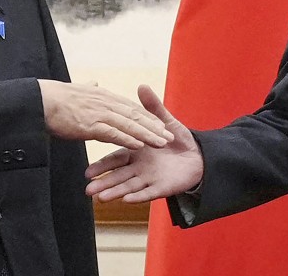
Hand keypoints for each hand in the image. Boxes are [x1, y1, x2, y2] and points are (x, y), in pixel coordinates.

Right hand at [38, 80, 173, 148]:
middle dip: (154, 127)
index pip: (131, 108)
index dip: (147, 117)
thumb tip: (94, 83)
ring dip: (147, 134)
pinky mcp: (90, 125)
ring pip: (129, 124)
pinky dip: (127, 139)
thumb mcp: (77, 91)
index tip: (160, 124)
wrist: (39, 101)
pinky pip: (113, 133)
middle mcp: (106, 103)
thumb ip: (89, 89)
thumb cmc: (55, 98)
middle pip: (135, 116)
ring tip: (162, 143)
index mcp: (104, 96)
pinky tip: (139, 146)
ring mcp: (99, 113)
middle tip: (170, 136)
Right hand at [85, 84, 202, 202]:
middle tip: (87, 191)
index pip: (116, 159)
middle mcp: (139, 168)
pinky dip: (138, 196)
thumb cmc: (179, 139)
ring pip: (129, 187)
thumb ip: (153, 107)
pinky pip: (148, 193)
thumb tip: (142, 86)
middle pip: (118, 177)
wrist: (199, 156)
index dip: (102, 165)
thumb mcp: (166, 121)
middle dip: (103, 183)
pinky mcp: (161, 188)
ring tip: (100, 198)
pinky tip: (126, 200)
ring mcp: (149, 179)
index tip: (87, 171)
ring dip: (115, 193)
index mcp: (136, 153)